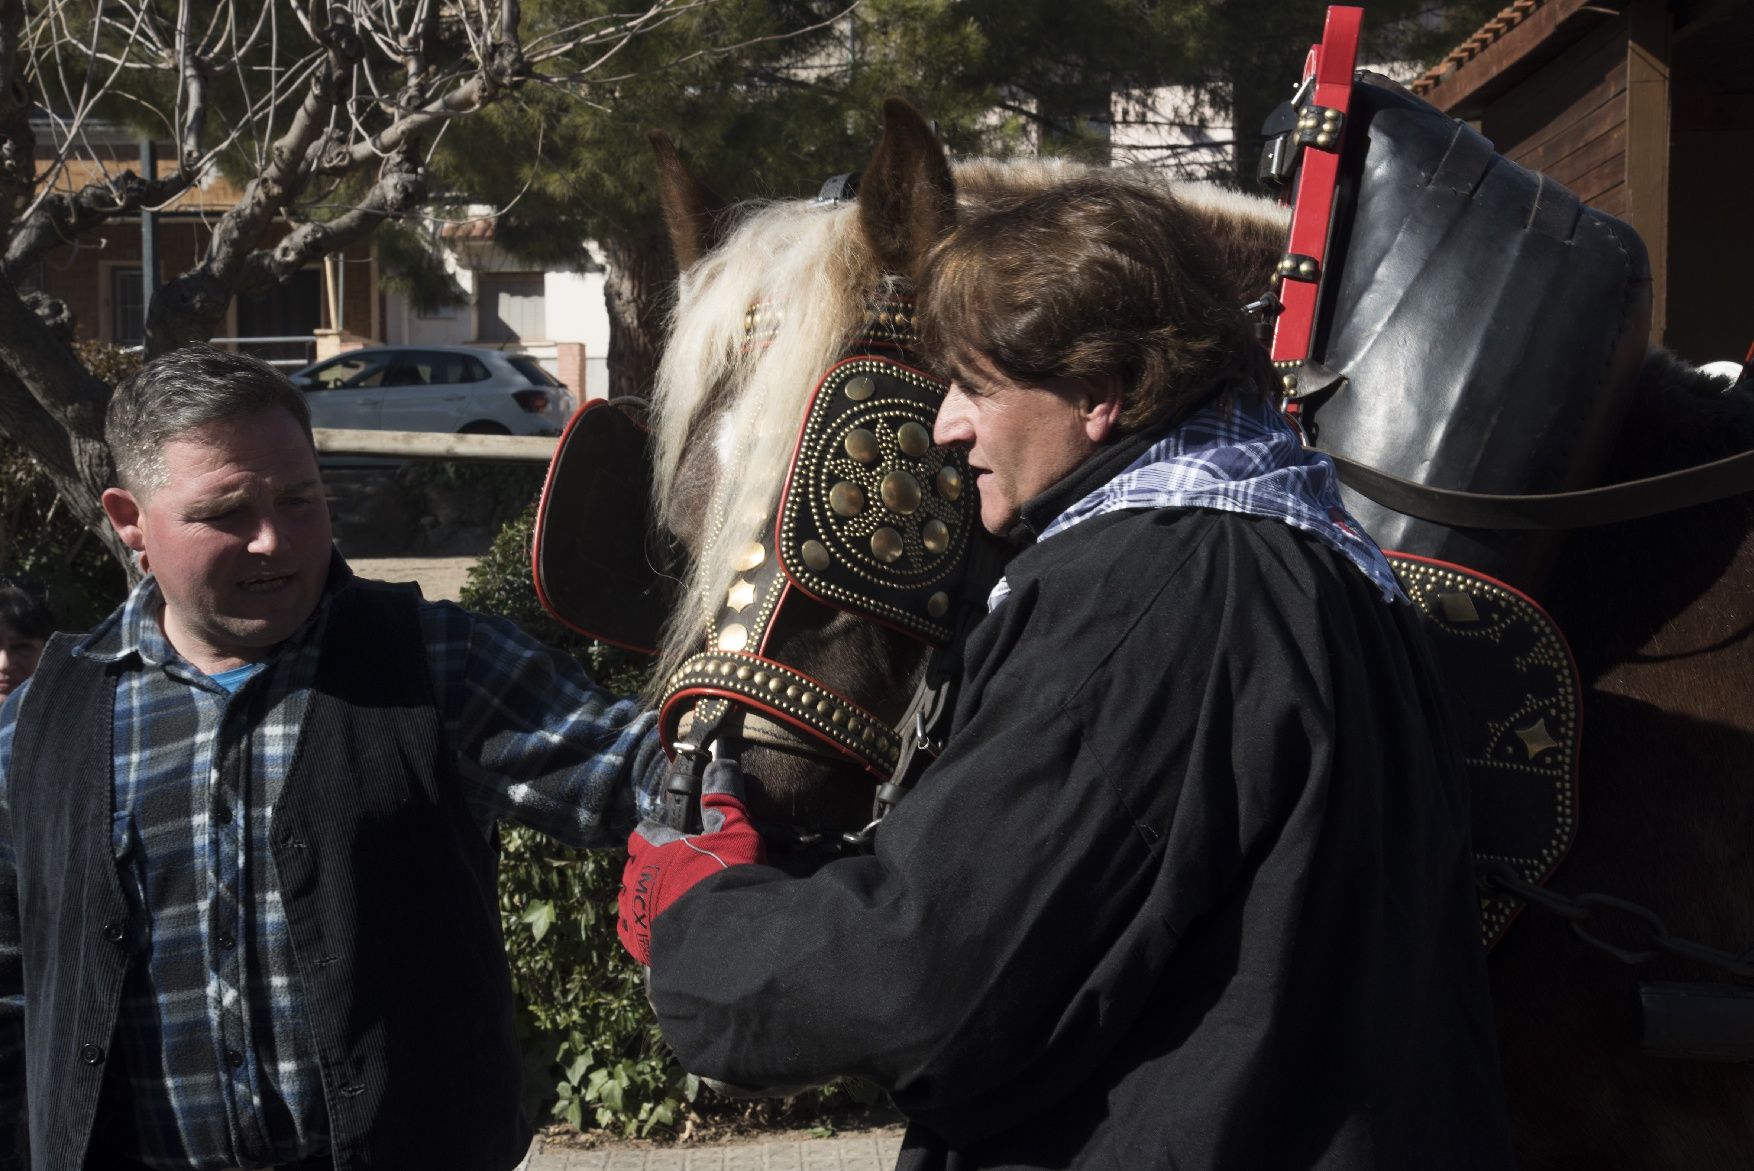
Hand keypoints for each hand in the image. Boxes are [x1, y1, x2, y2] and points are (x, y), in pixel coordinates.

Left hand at [618, 759, 765, 964]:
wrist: (721, 934)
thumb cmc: (726, 876)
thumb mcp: (733, 830)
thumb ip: (724, 797)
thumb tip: (720, 762)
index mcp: (653, 849)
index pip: (644, 834)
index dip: (659, 835)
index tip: (676, 840)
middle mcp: (636, 878)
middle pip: (636, 866)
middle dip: (652, 867)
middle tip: (680, 873)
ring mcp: (634, 912)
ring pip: (632, 898)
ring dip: (647, 897)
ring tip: (674, 902)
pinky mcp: (637, 942)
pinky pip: (634, 931)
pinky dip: (647, 927)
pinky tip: (667, 927)